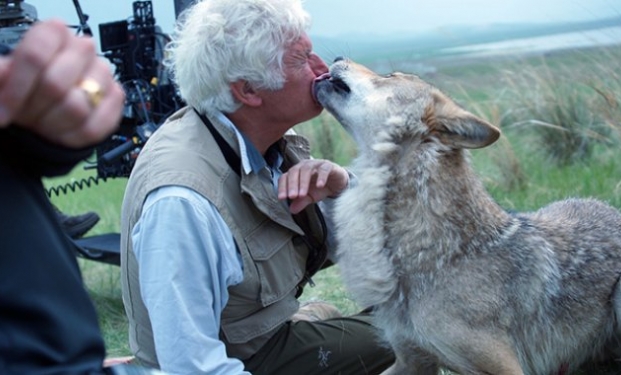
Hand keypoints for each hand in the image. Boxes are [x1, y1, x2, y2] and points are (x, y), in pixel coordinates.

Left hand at [0, 19, 123, 147]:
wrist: (46, 108)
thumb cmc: (26, 91)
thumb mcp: (4, 80)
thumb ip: (2, 74)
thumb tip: (5, 73)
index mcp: (53, 34)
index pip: (35, 55)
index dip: (17, 88)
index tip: (5, 109)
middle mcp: (82, 49)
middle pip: (55, 84)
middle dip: (34, 108)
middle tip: (25, 116)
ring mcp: (103, 75)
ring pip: (77, 107)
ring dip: (53, 124)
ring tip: (44, 122)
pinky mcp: (115, 99)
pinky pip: (95, 126)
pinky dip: (73, 136)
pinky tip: (62, 130)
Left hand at [278, 159, 348, 213]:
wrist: (337, 182)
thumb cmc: (320, 188)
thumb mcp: (310, 197)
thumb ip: (301, 202)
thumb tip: (292, 210)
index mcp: (296, 172)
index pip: (285, 177)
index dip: (282, 187)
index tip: (282, 198)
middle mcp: (304, 166)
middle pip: (294, 171)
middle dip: (292, 185)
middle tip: (292, 197)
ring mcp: (316, 164)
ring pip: (306, 169)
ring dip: (303, 182)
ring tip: (303, 194)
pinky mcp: (328, 166)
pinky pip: (323, 169)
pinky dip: (321, 177)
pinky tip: (319, 186)